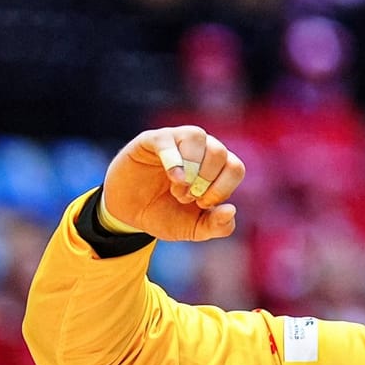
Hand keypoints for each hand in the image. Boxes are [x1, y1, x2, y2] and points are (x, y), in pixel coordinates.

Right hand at [101, 125, 245, 241]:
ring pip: (197, 135)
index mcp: (215, 168)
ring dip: (191, 167)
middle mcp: (199, 149)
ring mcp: (175, 141)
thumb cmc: (166, 214)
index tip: (203, 204)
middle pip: (219, 151)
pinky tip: (174, 177)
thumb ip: (217, 226)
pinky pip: (166, 139)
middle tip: (186, 197)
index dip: (222, 189)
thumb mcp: (194, 228)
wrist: (130, 214)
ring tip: (178, 187)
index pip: (235, 168)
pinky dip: (173, 158)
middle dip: (206, 180)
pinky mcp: (151, 140)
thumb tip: (231, 210)